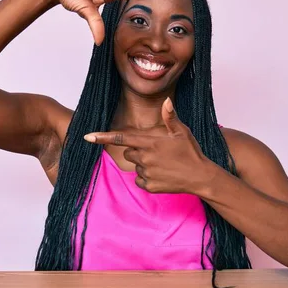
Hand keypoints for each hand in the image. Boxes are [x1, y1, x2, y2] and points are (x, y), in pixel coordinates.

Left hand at [84, 98, 214, 193]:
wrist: (200, 177)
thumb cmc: (191, 152)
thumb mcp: (182, 132)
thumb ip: (170, 117)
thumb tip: (167, 101)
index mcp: (150, 142)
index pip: (121, 138)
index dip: (103, 137)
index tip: (88, 136)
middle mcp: (145, 158)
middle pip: (129, 152)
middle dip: (137, 151)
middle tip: (156, 152)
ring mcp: (146, 173)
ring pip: (135, 167)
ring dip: (144, 165)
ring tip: (164, 164)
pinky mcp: (149, 186)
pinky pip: (140, 180)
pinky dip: (147, 178)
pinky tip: (161, 175)